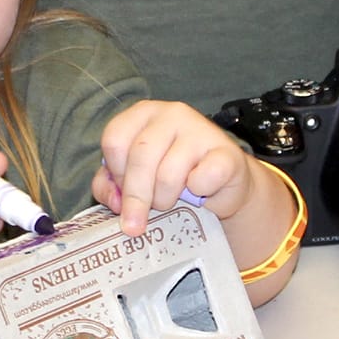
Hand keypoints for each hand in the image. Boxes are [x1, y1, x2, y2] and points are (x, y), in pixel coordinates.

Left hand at [95, 100, 252, 235]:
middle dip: (135, 197)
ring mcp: (201, 130)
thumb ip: (111, 187)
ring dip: (165, 199)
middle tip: (135, 225)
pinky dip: (197, 193)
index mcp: (144, 114)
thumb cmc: (173, 177)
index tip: (122, 193)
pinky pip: (202, 179)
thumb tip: (116, 202)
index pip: (114, 139)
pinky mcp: (227, 152)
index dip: (115, 173)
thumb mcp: (135, 177)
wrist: (222, 184)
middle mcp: (172, 113)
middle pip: (140, 156)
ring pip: (168, 173)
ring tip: (170, 202)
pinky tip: (198, 192)